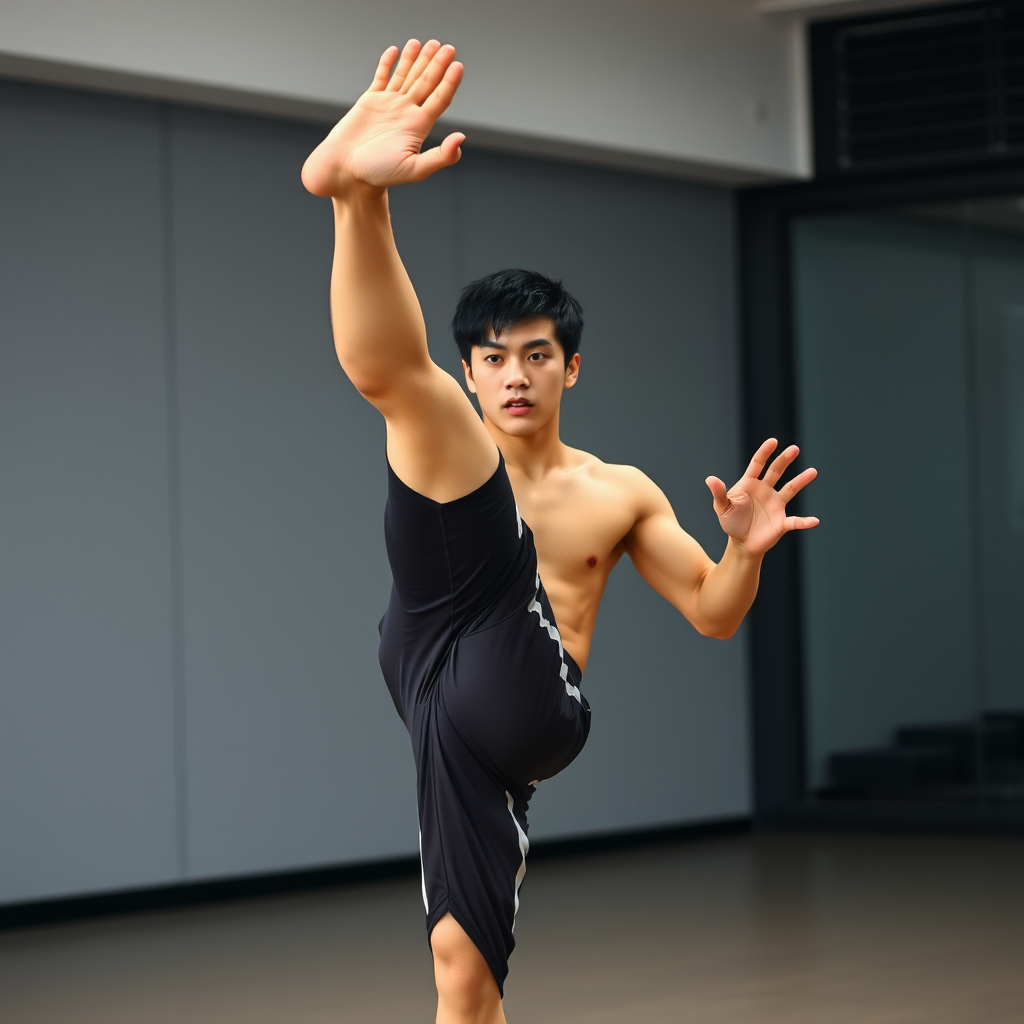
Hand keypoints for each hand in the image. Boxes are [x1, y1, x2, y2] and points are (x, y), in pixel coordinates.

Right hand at [302, 39, 464, 196]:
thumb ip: (440, 156)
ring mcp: (388, 106)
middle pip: (426, 83)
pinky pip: (381, 77)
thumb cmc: (379, 174)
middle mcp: (406, 113)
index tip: (457, 64)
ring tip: (427, 43)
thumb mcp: (414, 169)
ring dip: (416, 60)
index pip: (440, 99)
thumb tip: (461, 138)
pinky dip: (388, 64)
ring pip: (406, 77)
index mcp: (418, 126)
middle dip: (437, 64)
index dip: (449, 82)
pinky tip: (395, 51)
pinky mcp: (369, 102)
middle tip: (447, 47)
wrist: (346, 171)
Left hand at [706, 438, 818, 556]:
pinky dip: (805, 522)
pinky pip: (796, 521)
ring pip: (790, 489)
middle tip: (794, 449)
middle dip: (784, 460)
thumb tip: (710, 479)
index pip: (758, 464)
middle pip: (776, 471)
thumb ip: (719, 493)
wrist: (741, 543)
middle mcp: (766, 490)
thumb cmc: (731, 522)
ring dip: (801, 481)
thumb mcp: (722, 507)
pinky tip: (815, 521)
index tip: (773, 441)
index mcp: (750, 484)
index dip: (765, 452)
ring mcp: (776, 504)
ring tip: (813, 471)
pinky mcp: (782, 522)